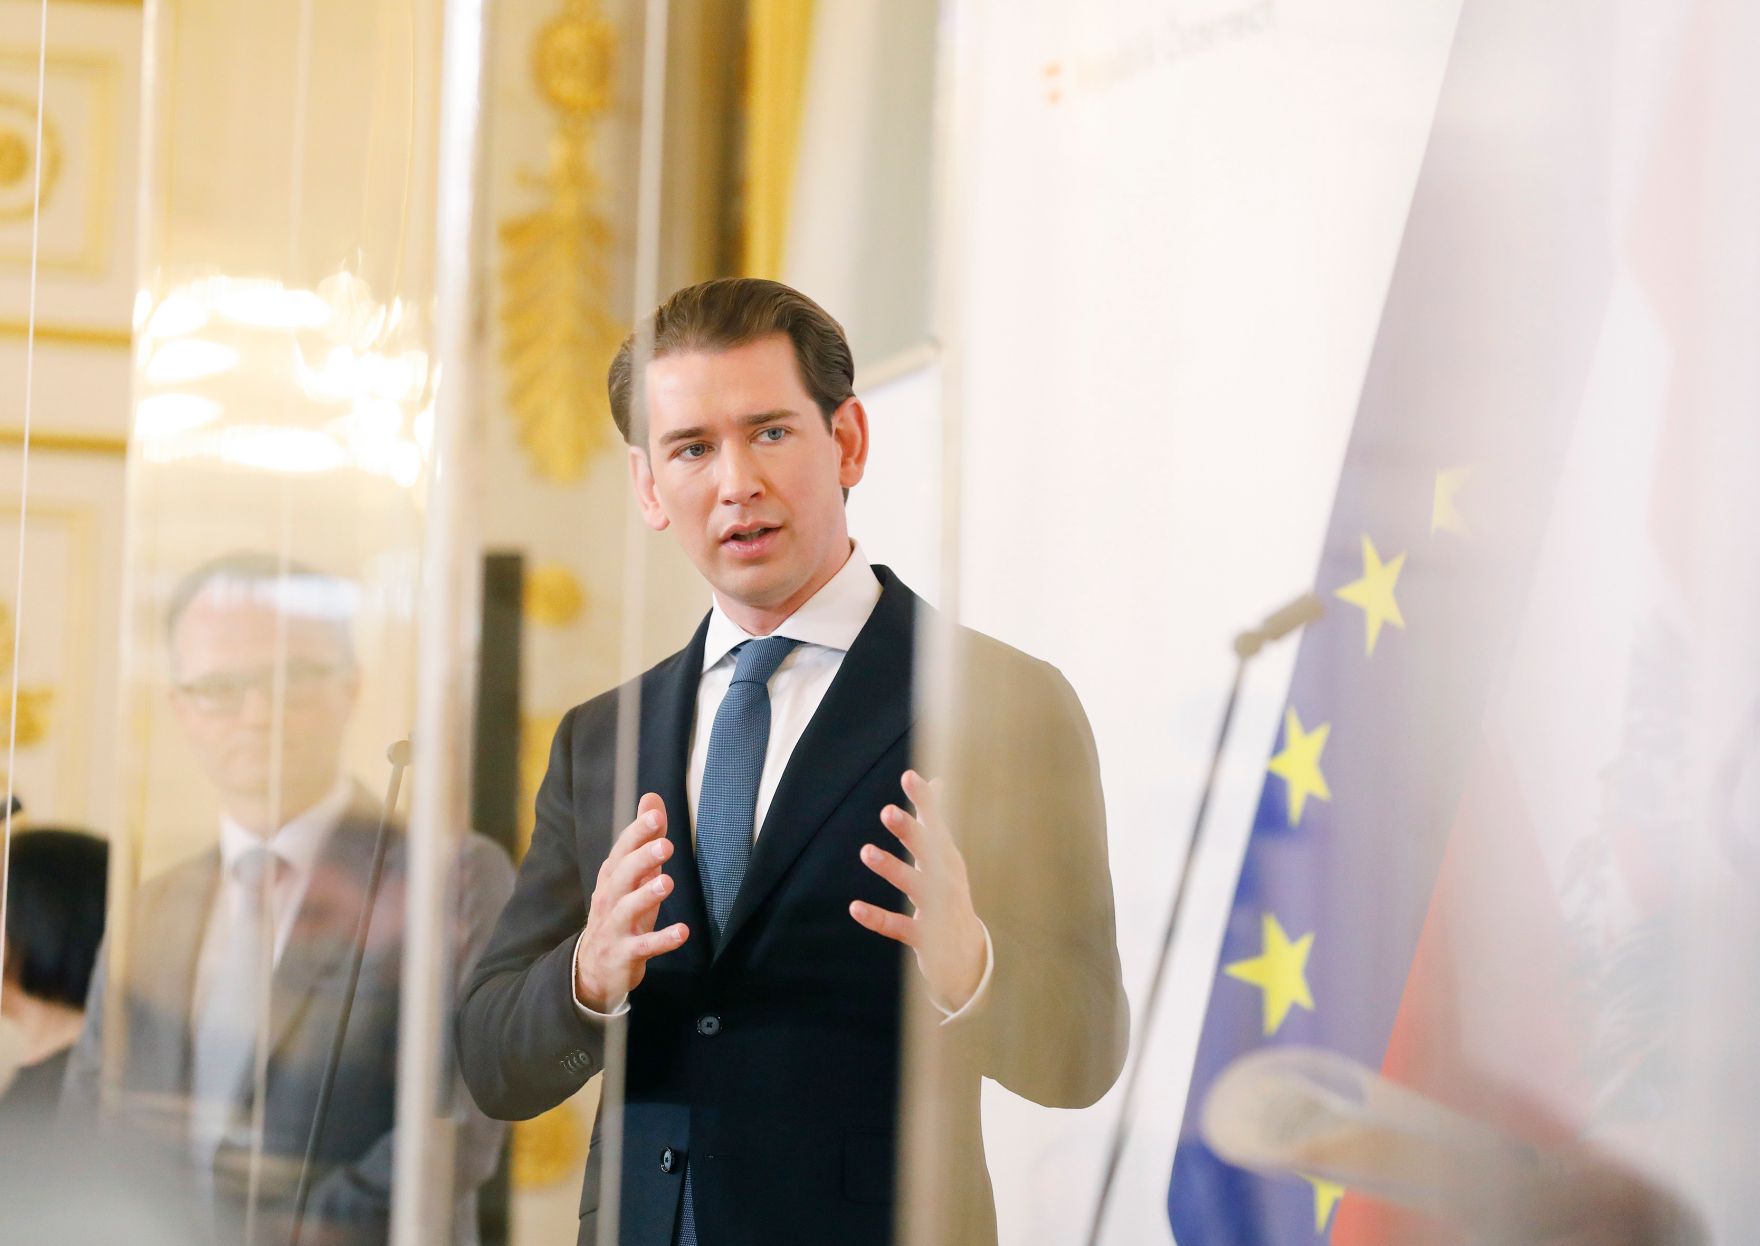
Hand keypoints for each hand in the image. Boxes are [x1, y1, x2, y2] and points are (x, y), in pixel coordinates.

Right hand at [574, 793, 689, 1011]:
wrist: (593, 969)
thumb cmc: (619, 912)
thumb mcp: (631, 876)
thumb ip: (644, 839)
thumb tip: (652, 799)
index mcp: (612, 878)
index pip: (622, 851)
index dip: (637, 833)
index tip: (655, 815)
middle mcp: (610, 899)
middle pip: (623, 876)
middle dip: (642, 859)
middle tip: (666, 844)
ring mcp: (615, 928)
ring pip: (627, 910)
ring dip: (647, 896)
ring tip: (668, 882)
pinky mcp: (625, 955)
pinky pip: (644, 947)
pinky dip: (662, 940)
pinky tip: (683, 932)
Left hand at [850, 770, 987, 1011]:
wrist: (967, 955)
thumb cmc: (949, 894)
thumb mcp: (945, 857)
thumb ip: (936, 819)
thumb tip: (938, 780)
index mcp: (948, 858)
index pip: (937, 825)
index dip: (925, 802)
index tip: (909, 776)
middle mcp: (946, 880)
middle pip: (930, 852)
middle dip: (910, 832)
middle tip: (887, 811)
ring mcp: (938, 910)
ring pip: (915, 886)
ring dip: (891, 868)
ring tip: (866, 850)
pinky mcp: (925, 938)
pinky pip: (899, 926)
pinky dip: (878, 918)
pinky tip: (855, 907)